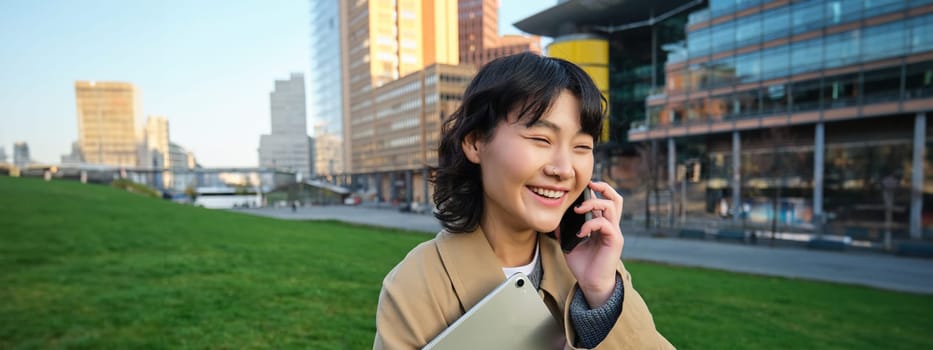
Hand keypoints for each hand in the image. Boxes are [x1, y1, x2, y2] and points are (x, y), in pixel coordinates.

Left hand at [562, 181, 623, 306]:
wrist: (591, 284)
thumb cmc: (583, 265)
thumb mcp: (569, 243)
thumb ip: (565, 230)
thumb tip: (554, 218)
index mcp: (602, 225)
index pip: (604, 200)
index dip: (596, 190)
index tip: (581, 187)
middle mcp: (610, 226)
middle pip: (615, 198)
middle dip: (603, 187)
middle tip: (589, 185)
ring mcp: (614, 232)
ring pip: (612, 206)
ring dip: (594, 203)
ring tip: (579, 209)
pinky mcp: (615, 241)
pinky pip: (605, 224)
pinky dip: (591, 225)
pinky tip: (580, 232)